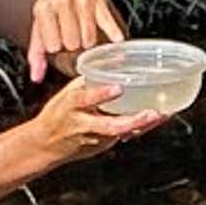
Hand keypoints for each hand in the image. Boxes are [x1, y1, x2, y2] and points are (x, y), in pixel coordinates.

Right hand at [24, 74, 164, 164]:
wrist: (45, 145)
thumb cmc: (57, 115)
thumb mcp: (67, 93)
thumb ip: (89, 80)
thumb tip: (114, 59)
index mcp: (71, 106)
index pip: (85, 99)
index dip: (101, 94)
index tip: (118, 88)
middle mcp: (84, 124)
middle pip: (110, 126)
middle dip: (133, 121)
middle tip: (151, 113)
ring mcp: (95, 138)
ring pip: (122, 133)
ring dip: (143, 125)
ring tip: (160, 114)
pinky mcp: (102, 145)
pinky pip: (124, 135)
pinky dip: (141, 128)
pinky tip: (155, 118)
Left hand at [27, 0, 125, 81]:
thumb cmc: (53, 1)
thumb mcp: (38, 22)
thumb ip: (36, 52)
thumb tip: (36, 77)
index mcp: (44, 8)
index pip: (53, 45)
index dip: (57, 46)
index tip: (59, 41)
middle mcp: (63, 2)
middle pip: (72, 43)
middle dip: (73, 45)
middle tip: (72, 37)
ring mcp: (82, 0)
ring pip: (89, 39)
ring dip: (88, 42)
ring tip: (83, 35)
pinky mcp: (99, 0)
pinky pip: (108, 24)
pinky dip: (113, 34)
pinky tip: (115, 40)